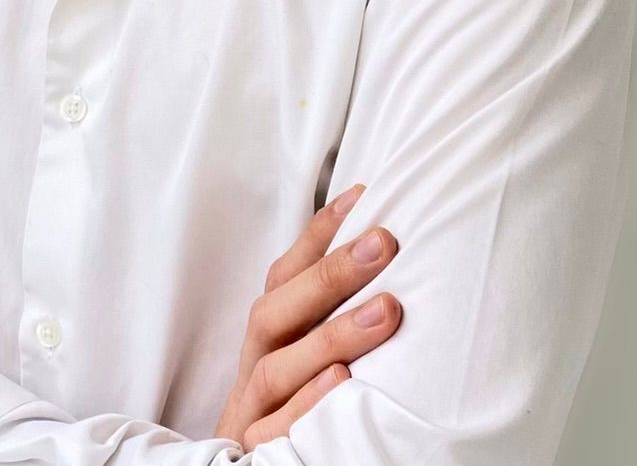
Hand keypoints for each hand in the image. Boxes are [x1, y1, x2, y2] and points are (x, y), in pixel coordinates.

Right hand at [212, 184, 402, 451]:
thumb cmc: (292, 407)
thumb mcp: (306, 355)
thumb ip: (330, 312)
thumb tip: (383, 251)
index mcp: (267, 336)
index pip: (283, 276)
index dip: (318, 234)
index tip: (363, 196)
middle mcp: (254, 363)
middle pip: (275, 312)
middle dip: (329, 275)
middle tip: (384, 243)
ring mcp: (250, 410)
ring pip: (274, 368)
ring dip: (330, 335)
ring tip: (386, 311)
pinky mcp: (254, 453)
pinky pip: (276, 429)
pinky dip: (307, 403)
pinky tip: (342, 381)